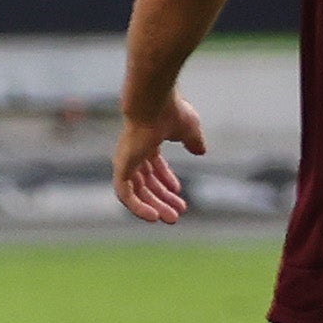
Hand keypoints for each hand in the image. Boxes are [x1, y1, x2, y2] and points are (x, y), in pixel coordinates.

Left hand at [114, 95, 206, 223]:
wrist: (156, 104)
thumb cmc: (172, 111)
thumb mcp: (190, 129)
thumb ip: (194, 141)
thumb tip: (201, 152)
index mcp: (146, 142)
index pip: (153, 168)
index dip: (166, 182)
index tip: (179, 194)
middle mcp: (133, 152)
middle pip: (146, 183)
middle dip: (162, 199)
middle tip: (176, 214)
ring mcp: (126, 160)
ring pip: (136, 192)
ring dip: (153, 206)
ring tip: (170, 218)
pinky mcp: (121, 166)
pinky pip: (124, 194)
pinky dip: (137, 207)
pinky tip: (153, 217)